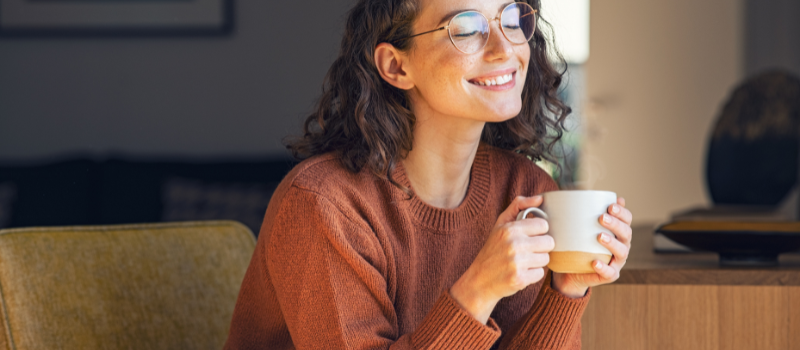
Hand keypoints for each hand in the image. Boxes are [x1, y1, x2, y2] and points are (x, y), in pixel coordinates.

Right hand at [451, 195, 554, 323]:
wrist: (479, 280)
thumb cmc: (492, 250)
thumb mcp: (500, 224)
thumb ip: (518, 206)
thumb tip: (540, 198)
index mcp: (510, 229)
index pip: (543, 225)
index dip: (538, 232)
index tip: (529, 236)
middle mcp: (514, 244)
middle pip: (549, 242)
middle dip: (540, 247)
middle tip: (527, 251)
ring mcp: (517, 263)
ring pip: (546, 259)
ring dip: (536, 261)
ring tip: (522, 262)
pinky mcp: (520, 279)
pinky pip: (540, 274)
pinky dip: (532, 275)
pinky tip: (520, 273)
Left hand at [551, 197, 632, 297]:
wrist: (571, 271)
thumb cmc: (577, 244)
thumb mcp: (579, 227)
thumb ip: (582, 212)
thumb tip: (576, 191)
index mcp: (618, 231)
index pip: (627, 219)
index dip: (622, 212)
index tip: (610, 206)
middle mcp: (621, 245)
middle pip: (626, 233)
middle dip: (616, 224)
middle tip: (601, 218)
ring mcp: (616, 261)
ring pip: (622, 252)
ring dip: (612, 243)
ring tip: (599, 236)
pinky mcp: (609, 275)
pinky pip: (610, 273)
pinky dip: (604, 267)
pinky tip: (595, 262)